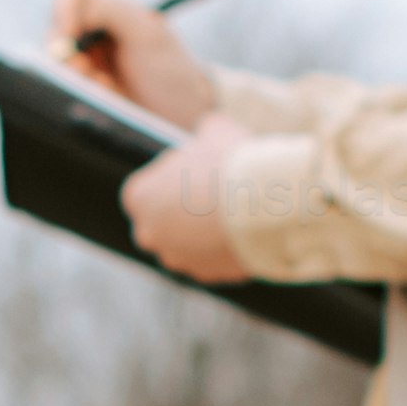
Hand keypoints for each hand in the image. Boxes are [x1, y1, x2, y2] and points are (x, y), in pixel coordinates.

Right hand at [48, 0, 215, 124]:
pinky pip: (66, 88)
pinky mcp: (83, 88)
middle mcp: (93, 31)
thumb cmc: (169, 68)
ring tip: (105, 86)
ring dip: (77, 75)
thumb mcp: (147, 33)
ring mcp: (86, 60)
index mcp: (109, 7)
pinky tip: (108, 95)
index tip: (70, 35)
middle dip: (67, 52)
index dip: (64, 11)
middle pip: (56, 30)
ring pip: (58, 63)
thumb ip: (114, 10)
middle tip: (83, 69)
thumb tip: (78, 12)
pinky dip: (84, 92)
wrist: (181, 113)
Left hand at [123, 124, 255, 282]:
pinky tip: (248, 231)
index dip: (172, 182)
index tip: (196, 175)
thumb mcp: (217, 130)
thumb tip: (209, 129)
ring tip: (238, 213)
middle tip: (216, 195)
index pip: (145, 191)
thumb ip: (204, 132)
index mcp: (139, 196)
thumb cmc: (233, 162)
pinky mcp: (206, 275)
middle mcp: (149, 234)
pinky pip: (214, 261)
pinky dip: (227, 250)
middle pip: (164, 222)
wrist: (267, 203)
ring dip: (206, 233)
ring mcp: (176, 258)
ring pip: (189, 245)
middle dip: (185, 213)